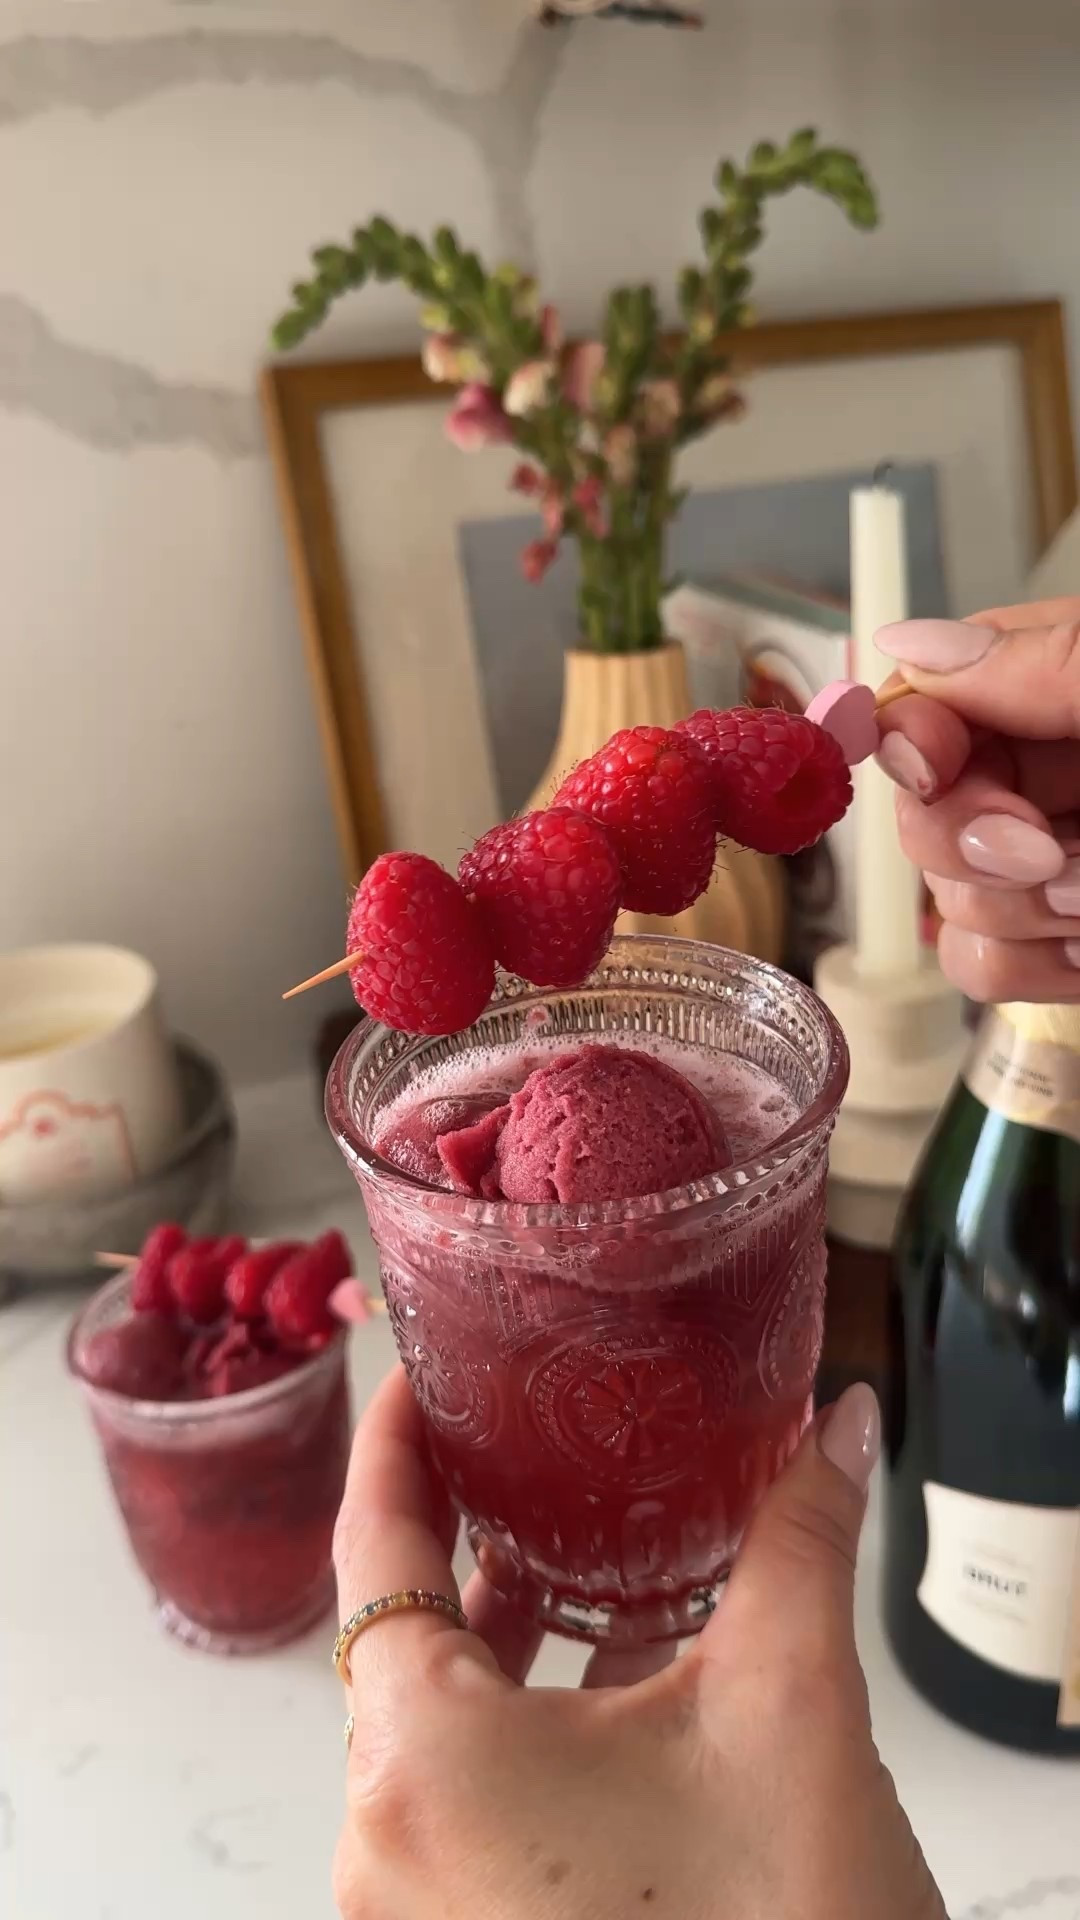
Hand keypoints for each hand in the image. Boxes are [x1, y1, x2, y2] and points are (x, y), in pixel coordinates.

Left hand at [331, 1372, 943, 1919]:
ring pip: (444, 1724)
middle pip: (406, 1637)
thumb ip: (800, 1539)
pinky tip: (626, 1682)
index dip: (390, 1445)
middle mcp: (388, 1843)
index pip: (373, 1550)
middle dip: (476, 1538)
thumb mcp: (790, 1705)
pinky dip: (531, 1728)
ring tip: (593, 1556)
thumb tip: (831, 1428)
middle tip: (524, 1449)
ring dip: (517, 1637)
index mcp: (426, 1762)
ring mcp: (419, 1910)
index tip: (413, 1381)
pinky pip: (470, 1800)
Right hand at [875, 595, 1079, 1002]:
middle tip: (1052, 852)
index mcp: (1065, 685)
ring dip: (1021, 909)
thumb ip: (1046, 662)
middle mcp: (1050, 774)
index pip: (933, 696)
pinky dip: (1031, 965)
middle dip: (971, 839)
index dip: (913, 735)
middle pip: (921, 806)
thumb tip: (906, 646)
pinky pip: (977, 964)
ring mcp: (1052, 867)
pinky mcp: (1062, 948)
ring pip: (946, 895)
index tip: (935, 765)